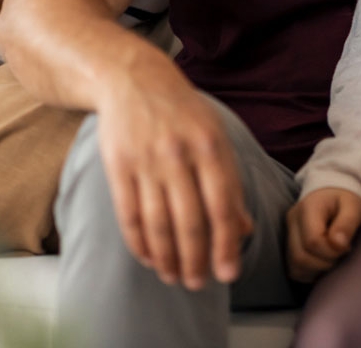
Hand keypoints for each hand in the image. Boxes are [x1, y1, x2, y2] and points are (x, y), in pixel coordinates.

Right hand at [97, 60, 252, 289]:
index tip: (228, 274)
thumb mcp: (215, 135)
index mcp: (210, 145)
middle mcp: (178, 153)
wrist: (132, 77)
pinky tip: (149, 258)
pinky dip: (139, 243)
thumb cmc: (183, 112)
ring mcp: (145, 159)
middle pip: (189, 222)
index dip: (226, 246)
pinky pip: (129, 214)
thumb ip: (229, 181)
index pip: (222, 207)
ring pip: (158, 224)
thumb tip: (243, 229)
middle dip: (196, 261)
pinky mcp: (117, 165)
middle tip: (198, 284)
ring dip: (167, 258)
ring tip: (174, 277)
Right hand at [285, 188, 360, 282]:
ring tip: (333, 258)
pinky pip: (294, 269)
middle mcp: (292, 220)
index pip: (312, 240)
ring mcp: (287, 233)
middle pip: (300, 256)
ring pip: (295, 266)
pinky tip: (323, 263)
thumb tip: (339, 245)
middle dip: (325, 263)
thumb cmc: (346, 201)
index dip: (331, 252)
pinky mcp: (288, 245)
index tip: (347, 248)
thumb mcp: (353, 207)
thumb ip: (347, 224)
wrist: (333, 195)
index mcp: (308, 207)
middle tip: (341, 255)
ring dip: (317, 270)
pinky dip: (310, 273)